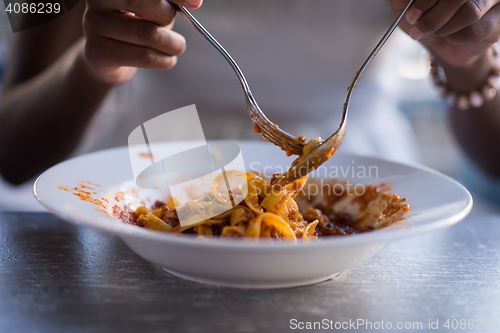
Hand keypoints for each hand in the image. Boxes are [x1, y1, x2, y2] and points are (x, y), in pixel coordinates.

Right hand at [83, 0, 201, 83]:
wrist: (107, 58)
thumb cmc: (135, 26)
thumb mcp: (154, 8)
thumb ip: (170, 1)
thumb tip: (195, 1)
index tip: (196, 3)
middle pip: (141, 1)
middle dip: (167, 17)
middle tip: (177, 30)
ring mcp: (93, 25)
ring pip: (146, 33)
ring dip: (172, 45)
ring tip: (176, 47)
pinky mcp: (97, 52)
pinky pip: (142, 56)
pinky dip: (164, 60)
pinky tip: (167, 60)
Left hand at [390, 0, 499, 66]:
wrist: (446, 47)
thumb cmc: (429, 21)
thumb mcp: (408, 9)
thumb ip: (403, 0)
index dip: (426, 0)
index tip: (411, 14)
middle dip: (433, 16)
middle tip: (418, 27)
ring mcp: (495, 1)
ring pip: (469, 12)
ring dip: (444, 28)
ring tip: (436, 32)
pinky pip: (475, 30)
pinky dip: (456, 38)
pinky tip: (452, 36)